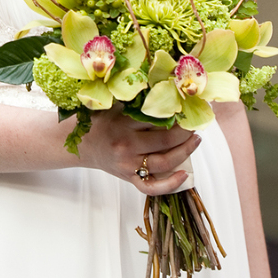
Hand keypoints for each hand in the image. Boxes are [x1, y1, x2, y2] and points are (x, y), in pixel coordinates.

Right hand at [77, 107, 201, 195]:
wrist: (82, 145)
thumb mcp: (114, 106)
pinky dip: (170, 184)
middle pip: (165, 141)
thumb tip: (165, 89)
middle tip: (194, 124)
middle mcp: (127, 147)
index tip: (187, 107)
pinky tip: (184, 174)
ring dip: (185, 151)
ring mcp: (129, 165)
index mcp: (123, 125)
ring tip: (195, 140)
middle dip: (185, 132)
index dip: (176, 114)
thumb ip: (136, 100)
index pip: (157, 119)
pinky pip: (152, 187)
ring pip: (164, 162)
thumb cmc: (99, 123)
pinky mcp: (129, 178)